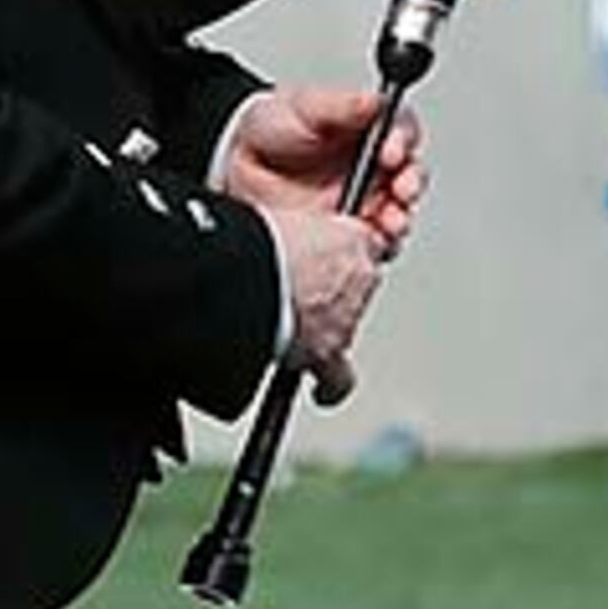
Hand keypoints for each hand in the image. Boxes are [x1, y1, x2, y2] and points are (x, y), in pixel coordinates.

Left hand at [218, 86, 427, 259]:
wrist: (232, 164)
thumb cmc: (269, 128)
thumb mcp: (302, 105)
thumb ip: (341, 104)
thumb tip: (377, 101)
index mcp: (368, 130)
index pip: (403, 133)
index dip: (404, 141)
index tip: (391, 151)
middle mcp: (372, 166)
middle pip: (411, 175)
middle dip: (411, 183)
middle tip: (399, 188)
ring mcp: (363, 199)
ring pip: (399, 211)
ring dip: (400, 215)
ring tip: (388, 217)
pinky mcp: (349, 230)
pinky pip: (374, 241)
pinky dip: (379, 242)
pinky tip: (369, 238)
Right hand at [261, 199, 384, 385]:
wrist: (248, 274)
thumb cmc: (253, 239)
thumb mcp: (272, 216)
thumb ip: (283, 227)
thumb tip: (259, 228)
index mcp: (347, 239)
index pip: (359, 244)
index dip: (337, 253)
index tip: (320, 256)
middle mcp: (356, 281)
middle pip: (357, 287)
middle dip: (333, 292)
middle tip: (303, 293)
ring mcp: (344, 319)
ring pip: (346, 328)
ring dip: (326, 330)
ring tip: (300, 334)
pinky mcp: (327, 352)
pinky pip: (337, 376)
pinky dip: (331, 385)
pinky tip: (323, 392)